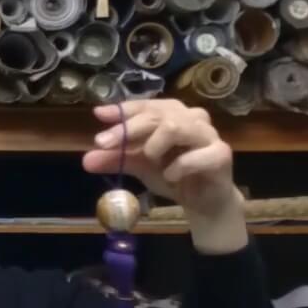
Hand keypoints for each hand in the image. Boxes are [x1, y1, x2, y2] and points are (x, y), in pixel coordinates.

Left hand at [82, 99, 241, 220]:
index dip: (123, 109)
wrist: (204, 202)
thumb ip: (117, 159)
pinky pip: (194, 156)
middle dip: (127, 129)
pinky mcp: (220, 154)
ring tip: (149, 160)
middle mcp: (192, 118)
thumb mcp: (140, 166)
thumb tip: (86, 159)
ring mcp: (208, 134)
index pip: (146, 105)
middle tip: (103, 144)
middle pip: (156, 114)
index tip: (99, 115)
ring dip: (154, 145)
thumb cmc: (174, 175)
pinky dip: (176, 168)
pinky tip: (170, 177)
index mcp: (173, 114)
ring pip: (174, 127)